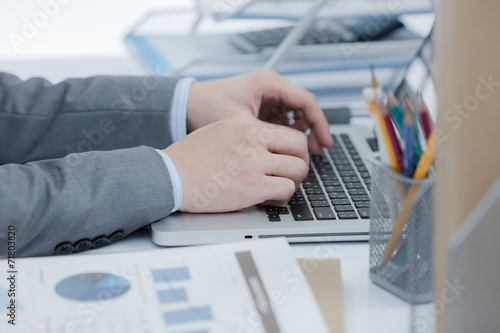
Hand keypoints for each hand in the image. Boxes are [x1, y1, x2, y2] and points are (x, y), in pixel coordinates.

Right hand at [164, 110, 308, 212]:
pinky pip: (286, 189)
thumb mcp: (217, 129)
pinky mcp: (252, 185)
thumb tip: (263, 142)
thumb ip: (242, 130)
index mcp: (244, 121)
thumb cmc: (188, 157)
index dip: (292, 148)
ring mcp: (254, 161)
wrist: (169, 176)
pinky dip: (283, 197)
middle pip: (299, 145)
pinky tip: (269, 199)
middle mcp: (253, 137)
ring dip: (294, 181)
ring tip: (280, 188)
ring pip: (298, 168)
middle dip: (300, 161)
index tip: (288, 158)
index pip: (285, 131)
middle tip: (291, 172)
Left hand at [186, 69, 332, 154]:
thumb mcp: (240, 124)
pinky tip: (282, 150)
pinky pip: (281, 119)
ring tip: (298, 154)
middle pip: (304, 108)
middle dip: (311, 131)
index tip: (325, 143)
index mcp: (269, 82)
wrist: (184, 106)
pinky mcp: (260, 106)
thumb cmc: (206, 107)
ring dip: (299, 134)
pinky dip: (285, 134)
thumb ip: (267, 135)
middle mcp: (270, 86)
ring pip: (294, 115)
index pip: (307, 101)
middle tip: (315, 153)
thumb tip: (290, 153)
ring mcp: (266, 96)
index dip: (320, 124)